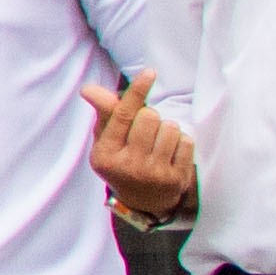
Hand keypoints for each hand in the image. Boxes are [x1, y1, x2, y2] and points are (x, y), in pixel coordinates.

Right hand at [83, 73, 194, 222]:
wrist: (143, 202)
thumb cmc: (122, 162)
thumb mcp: (106, 142)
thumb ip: (104, 114)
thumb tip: (90, 89)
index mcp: (106, 154)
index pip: (122, 115)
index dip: (137, 91)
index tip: (149, 72)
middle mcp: (129, 165)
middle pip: (149, 117)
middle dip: (149, 117)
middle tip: (145, 131)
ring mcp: (154, 174)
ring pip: (169, 128)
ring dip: (166, 129)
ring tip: (158, 142)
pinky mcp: (176, 179)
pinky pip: (185, 141)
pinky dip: (180, 141)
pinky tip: (170, 153)